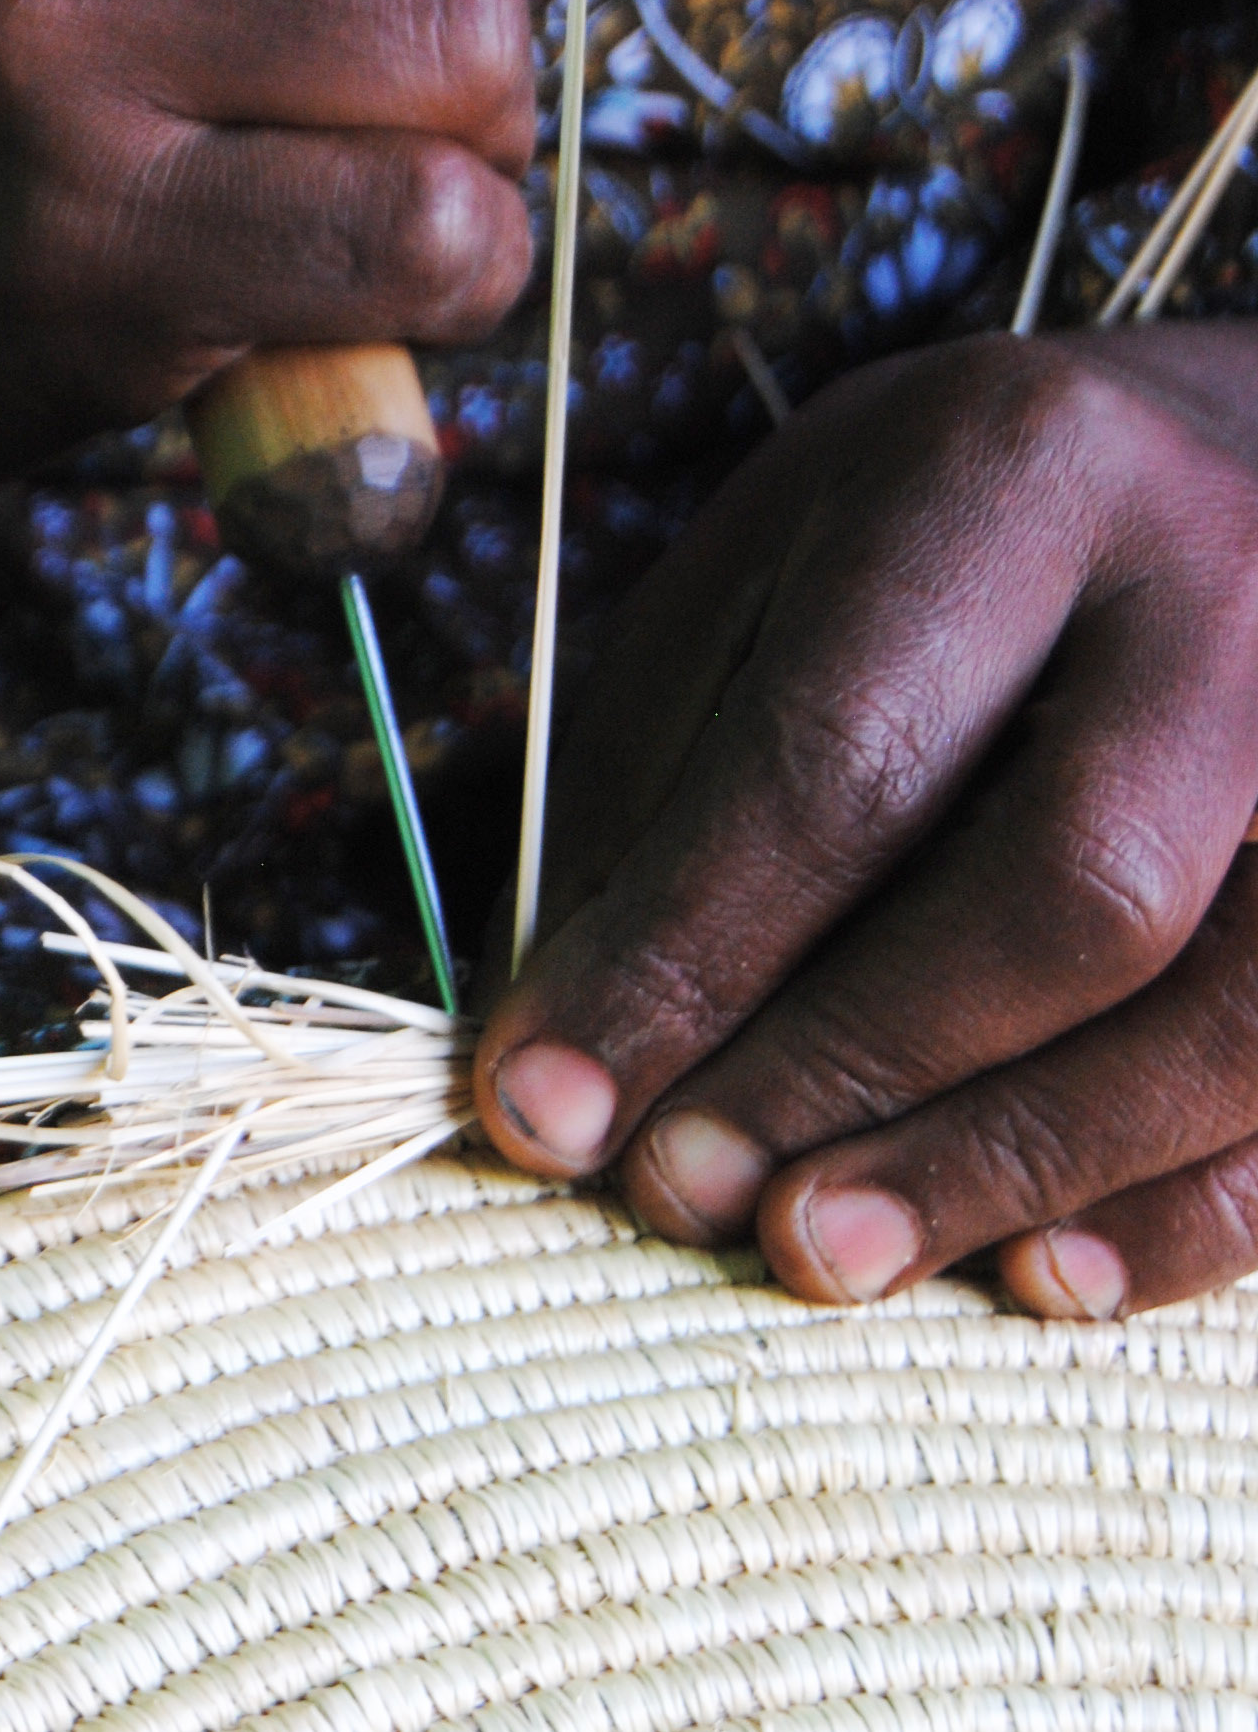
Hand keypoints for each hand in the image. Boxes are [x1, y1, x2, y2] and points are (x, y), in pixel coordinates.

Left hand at [470, 321, 1257, 1316]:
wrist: (1254, 455)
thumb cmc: (962, 541)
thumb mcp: (776, 569)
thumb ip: (668, 786)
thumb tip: (576, 1055)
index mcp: (1026, 475)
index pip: (844, 760)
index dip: (686, 962)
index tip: (545, 1108)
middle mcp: (1232, 587)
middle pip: (1067, 887)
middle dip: (850, 1072)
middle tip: (684, 1193)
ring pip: (1229, 1014)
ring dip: (1008, 1168)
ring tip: (826, 1254)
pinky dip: (1184, 1212)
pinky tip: (1042, 1276)